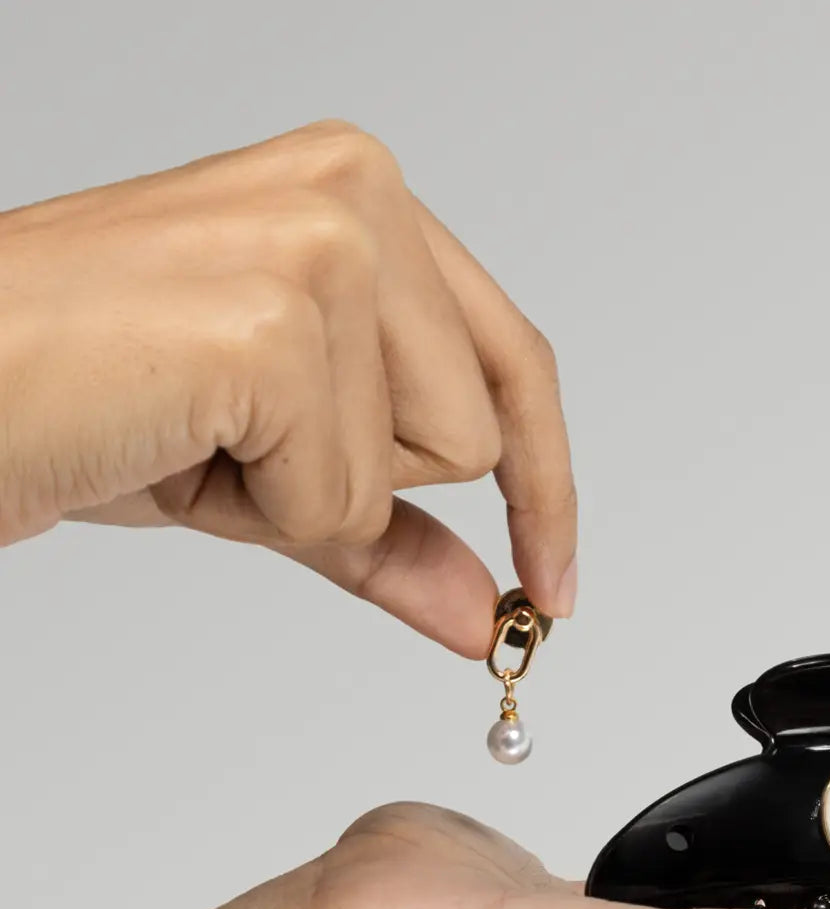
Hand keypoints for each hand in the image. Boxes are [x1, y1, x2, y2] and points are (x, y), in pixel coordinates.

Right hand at [0, 120, 575, 654]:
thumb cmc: (93, 401)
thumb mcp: (281, 471)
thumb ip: (397, 533)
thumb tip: (488, 614)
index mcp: (365, 197)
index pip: (516, 361)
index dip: (542, 485)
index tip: (551, 582)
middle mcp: (357, 190)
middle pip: (478, 431)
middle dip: (364, 479)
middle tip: (237, 436)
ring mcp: (321, 243)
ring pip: (428, 463)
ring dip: (308, 494)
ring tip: (198, 430)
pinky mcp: (275, 319)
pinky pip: (343, 498)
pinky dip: (263, 511)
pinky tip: (178, 439)